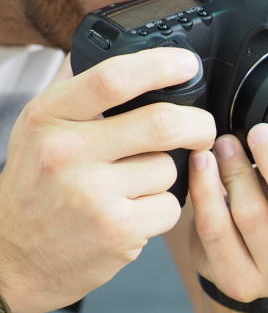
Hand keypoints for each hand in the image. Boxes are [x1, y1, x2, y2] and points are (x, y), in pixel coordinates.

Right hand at [0, 48, 215, 312]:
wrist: (15, 259)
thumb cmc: (37, 190)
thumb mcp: (40, 130)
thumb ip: (77, 94)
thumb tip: (124, 53)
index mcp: (49, 118)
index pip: (112, 79)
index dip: (160, 66)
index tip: (187, 64)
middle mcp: (67, 153)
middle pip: (162, 124)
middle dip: (198, 125)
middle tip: (203, 128)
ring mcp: (94, 194)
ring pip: (169, 168)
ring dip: (168, 175)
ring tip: (136, 186)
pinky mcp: (118, 230)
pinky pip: (171, 207)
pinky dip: (164, 209)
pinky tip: (136, 214)